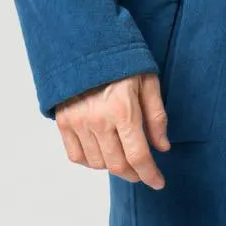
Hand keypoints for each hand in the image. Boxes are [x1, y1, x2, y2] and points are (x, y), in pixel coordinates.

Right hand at [54, 71, 171, 187]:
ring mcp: (77, 122)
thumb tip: (162, 147)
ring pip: (98, 164)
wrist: (84, 42)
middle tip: (143, 171)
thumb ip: (156, 117)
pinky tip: (102, 153)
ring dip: (114, 168)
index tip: (158, 182)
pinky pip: (76, 156)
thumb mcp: (148, 82)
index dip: (150, 174)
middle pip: (118, 165)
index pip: (138, 156)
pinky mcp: (63, 121)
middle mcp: (98, 120)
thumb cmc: (121, 61)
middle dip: (135, 174)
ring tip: (123, 157)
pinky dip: (90, 161)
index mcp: (123, 110)